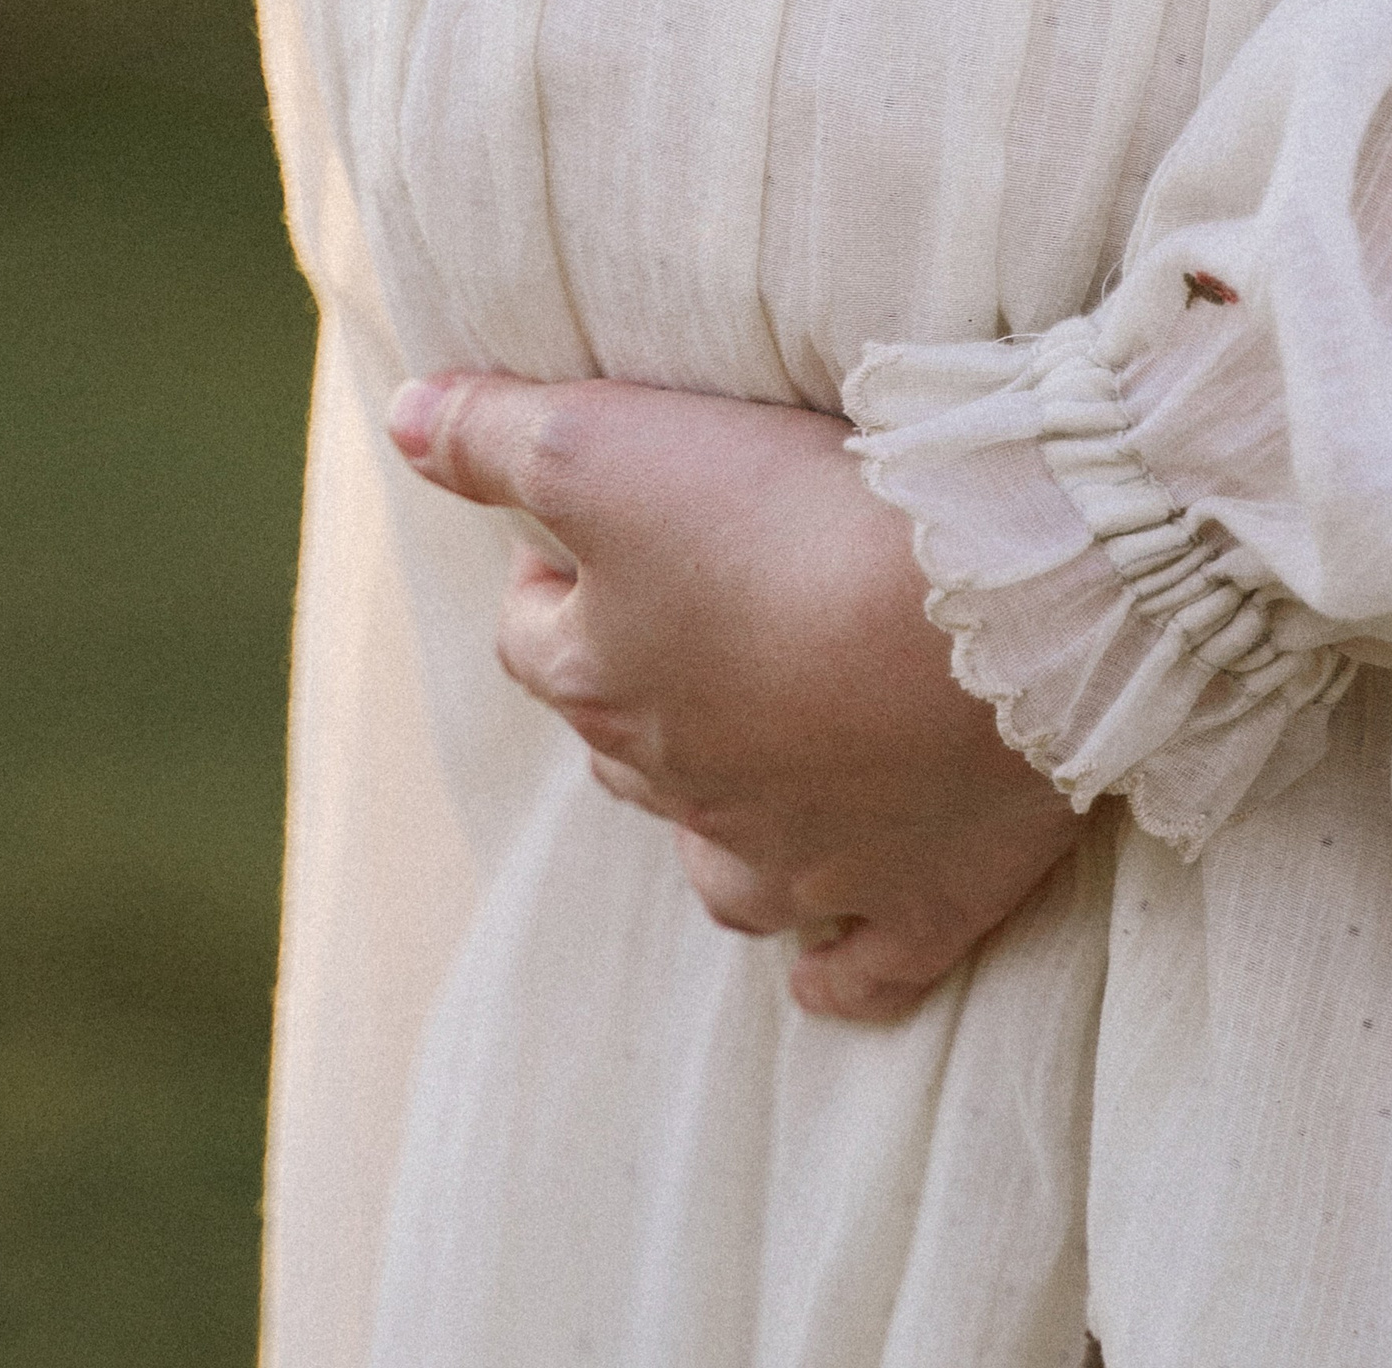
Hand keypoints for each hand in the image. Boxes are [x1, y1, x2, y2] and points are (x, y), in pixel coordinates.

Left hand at [390, 371, 1088, 1019]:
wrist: (988, 609)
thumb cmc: (788, 517)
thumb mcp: (601, 444)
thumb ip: (490, 435)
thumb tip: (403, 421)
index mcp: (607, 684)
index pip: (533, 640)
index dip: (547, 584)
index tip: (578, 543)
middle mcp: (687, 789)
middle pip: (625, 745)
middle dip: (639, 686)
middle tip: (688, 614)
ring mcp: (805, 862)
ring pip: (722, 866)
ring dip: (717, 822)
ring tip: (745, 761)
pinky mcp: (920, 902)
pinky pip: (855, 970)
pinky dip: (832, 968)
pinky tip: (822, 967)